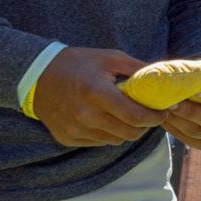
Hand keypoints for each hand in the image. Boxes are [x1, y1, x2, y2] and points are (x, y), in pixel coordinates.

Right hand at [32, 48, 166, 147]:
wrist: (36, 75)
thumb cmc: (78, 63)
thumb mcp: (110, 58)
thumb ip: (138, 69)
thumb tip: (165, 79)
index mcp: (97, 93)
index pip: (136, 116)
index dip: (156, 117)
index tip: (164, 112)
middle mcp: (85, 115)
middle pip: (129, 133)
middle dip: (144, 125)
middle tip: (148, 115)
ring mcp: (74, 129)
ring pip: (115, 140)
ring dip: (126, 130)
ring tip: (125, 115)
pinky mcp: (67, 138)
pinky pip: (98, 142)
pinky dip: (107, 133)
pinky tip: (104, 119)